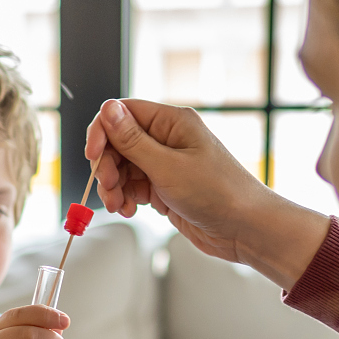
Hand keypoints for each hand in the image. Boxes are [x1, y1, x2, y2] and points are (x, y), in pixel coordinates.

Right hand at [86, 97, 331, 288]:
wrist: (245, 229)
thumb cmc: (219, 194)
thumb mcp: (168, 167)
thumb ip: (133, 140)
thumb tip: (108, 110)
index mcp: (172, 123)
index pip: (123, 113)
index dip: (102, 132)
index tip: (93, 155)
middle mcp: (168, 139)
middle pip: (118, 142)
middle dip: (107, 166)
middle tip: (108, 187)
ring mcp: (166, 164)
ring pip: (122, 167)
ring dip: (113, 186)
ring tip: (119, 205)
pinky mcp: (165, 187)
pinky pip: (133, 186)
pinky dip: (125, 198)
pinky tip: (129, 209)